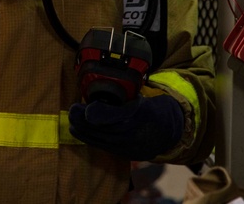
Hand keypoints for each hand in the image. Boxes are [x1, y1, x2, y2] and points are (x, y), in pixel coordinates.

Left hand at [68, 94, 183, 160]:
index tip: (85, 108)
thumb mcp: (140, 97)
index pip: (118, 115)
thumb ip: (121, 95)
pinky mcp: (128, 154)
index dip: (100, 113)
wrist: (171, 131)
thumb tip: (97, 89)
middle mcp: (137, 132)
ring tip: (71, 122)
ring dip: (85, 131)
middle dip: (85, 121)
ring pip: (104, 140)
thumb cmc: (152, 109)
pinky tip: (79, 132)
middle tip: (71, 111)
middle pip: (107, 129)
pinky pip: (106, 147)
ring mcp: (133, 146)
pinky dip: (91, 139)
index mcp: (143, 113)